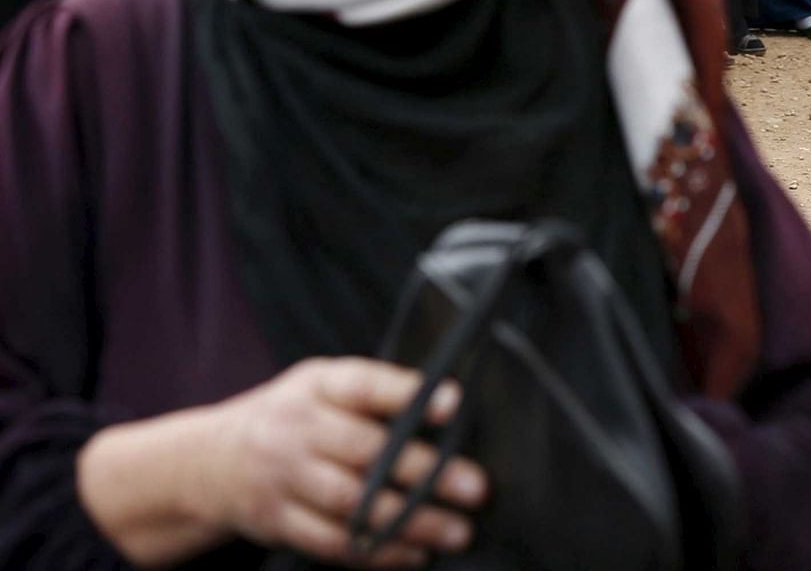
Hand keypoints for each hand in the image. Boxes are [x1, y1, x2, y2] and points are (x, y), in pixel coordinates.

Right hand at [198, 358, 487, 566]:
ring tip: (455, 531)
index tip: (451, 403)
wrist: (208, 460)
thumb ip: (374, 393)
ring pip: (352, 504)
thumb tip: (446, 406)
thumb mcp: (322, 386)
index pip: (365, 385)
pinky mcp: (277, 521)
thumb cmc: (292, 417)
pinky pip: (332, 542)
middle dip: (426, 472)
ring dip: (409, 521)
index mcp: (318, 386)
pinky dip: (377, 551)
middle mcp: (298, 430)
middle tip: (475, 488)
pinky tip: (415, 554)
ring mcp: (283, 478)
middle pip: (366, 452)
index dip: (407, 394)